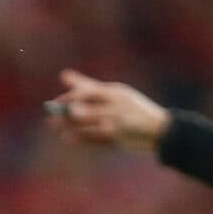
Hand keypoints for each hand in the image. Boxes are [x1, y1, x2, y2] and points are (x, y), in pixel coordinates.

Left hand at [44, 69, 169, 151]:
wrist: (161, 130)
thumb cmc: (135, 110)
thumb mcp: (117, 94)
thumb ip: (91, 86)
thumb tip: (63, 75)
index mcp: (116, 92)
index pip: (88, 91)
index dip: (69, 97)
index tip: (57, 102)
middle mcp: (115, 105)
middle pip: (85, 107)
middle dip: (66, 112)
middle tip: (51, 116)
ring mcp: (117, 122)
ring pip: (87, 124)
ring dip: (69, 126)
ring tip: (55, 127)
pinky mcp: (118, 138)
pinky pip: (95, 139)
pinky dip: (81, 139)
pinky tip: (68, 138)